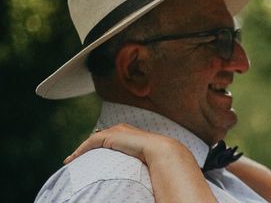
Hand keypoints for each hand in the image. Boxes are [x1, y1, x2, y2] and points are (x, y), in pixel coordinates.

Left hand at [64, 123, 182, 164]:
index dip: (100, 146)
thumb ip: (138, 162)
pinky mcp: (109, 136)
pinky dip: (80, 151)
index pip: (111, 138)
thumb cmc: (156, 160)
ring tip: (71, 160)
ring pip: (93, 140)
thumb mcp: (144, 159)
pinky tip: (71, 160)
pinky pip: (90, 143)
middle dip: (89, 147)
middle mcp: (123, 130)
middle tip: (77, 158)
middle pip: (100, 137)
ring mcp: (116, 131)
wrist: (159, 151)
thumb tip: (138, 179)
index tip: (91, 157)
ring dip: (81, 150)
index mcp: (131, 134)